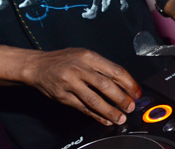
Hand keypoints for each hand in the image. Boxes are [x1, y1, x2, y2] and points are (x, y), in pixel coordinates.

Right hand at [25, 48, 141, 125]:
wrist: (37, 66)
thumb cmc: (63, 60)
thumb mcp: (83, 55)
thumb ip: (101, 67)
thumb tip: (123, 83)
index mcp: (88, 56)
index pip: (114, 70)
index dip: (129, 83)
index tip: (136, 92)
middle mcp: (80, 69)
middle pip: (106, 85)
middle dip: (121, 98)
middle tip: (130, 107)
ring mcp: (70, 83)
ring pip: (94, 100)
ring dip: (110, 111)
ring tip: (120, 118)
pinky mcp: (63, 97)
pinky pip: (83, 108)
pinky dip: (96, 116)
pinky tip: (104, 120)